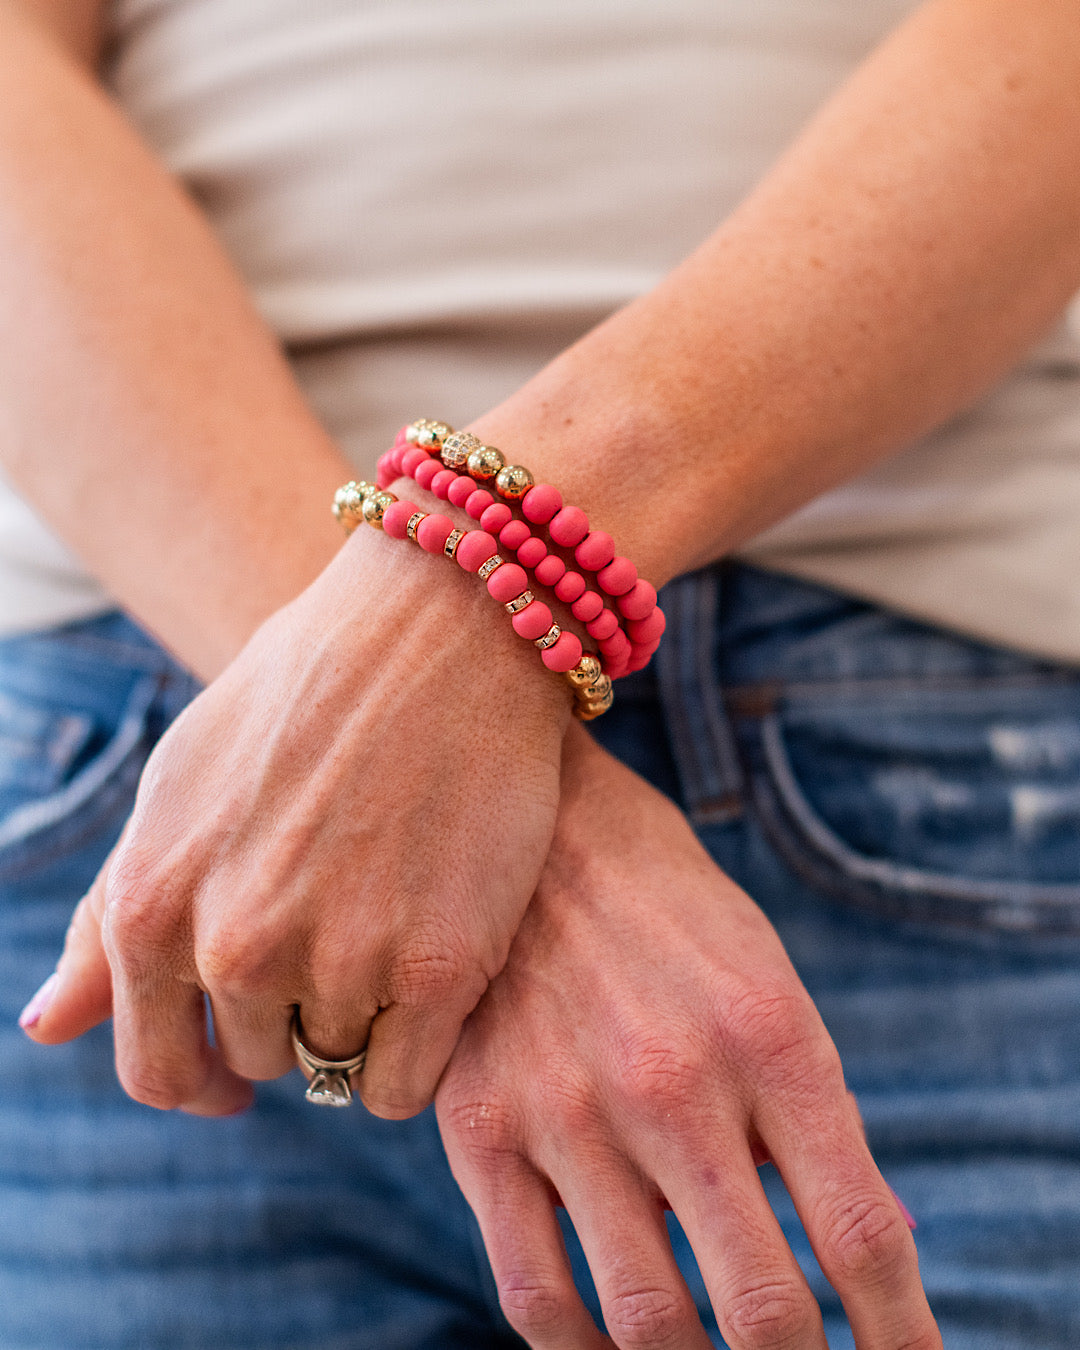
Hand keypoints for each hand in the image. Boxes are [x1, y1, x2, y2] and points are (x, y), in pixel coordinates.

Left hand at [23, 524, 568, 1117]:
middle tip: (339, 936)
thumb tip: (46, 1028)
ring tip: (391, 917)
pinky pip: (406, 1081)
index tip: (239, 1074)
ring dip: (360, 1020)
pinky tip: (430, 969)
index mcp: (152, 904)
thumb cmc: (304, 696)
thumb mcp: (177, 787)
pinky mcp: (439, 965)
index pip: (157, 1068)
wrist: (438, 628)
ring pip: (337, 1068)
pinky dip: (417, 1046)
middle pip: (260, 1064)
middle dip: (292, 1020)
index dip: (202, 1078)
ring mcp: (338, 960)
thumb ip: (110, 918)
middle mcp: (233, 945)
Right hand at [437, 725, 940, 1349]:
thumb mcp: (768, 982)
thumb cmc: (673, 911)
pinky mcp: (481, 1123)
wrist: (541, 827)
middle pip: (766, 1311)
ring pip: (651, 1324)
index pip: (862, 1235)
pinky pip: (535, 1295)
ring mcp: (568, 1108)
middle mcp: (675, 1081)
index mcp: (770, 1036)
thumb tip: (870, 1247)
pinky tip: (616, 1347)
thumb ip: (810, 1117)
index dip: (902, 1333)